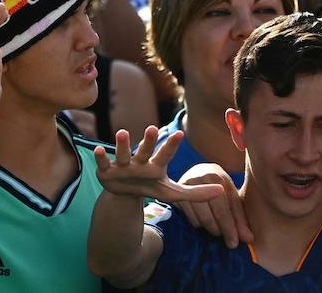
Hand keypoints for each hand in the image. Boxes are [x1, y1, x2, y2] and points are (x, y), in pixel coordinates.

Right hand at [93, 127, 224, 204]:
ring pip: (122, 153)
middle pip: (145, 150)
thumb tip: (222, 190)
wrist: (125, 193)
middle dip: (148, 140)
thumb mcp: (173, 193)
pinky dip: (100, 157)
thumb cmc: (151, 187)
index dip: (172, 145)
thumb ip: (196, 193)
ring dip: (122, 144)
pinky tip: (99, 149)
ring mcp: (122, 166)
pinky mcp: (107, 172)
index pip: (166, 155)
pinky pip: (103, 163)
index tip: (180, 133)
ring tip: (123, 133)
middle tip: (153, 128)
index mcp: (155, 166)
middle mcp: (139, 162)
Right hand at [173, 161, 252, 248]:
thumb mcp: (232, 198)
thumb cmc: (220, 188)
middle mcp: (198, 178)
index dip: (230, 228)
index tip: (234, 243)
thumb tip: (249, 239)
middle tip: (226, 239)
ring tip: (216, 228)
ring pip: (198, 219)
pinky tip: (203, 222)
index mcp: (216, 177)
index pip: (223, 209)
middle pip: (209, 216)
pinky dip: (198, 224)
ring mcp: (184, 186)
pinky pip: (188, 218)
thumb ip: (240, 218)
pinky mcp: (175, 195)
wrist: (200, 172)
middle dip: (220, 230)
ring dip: (209, 228)